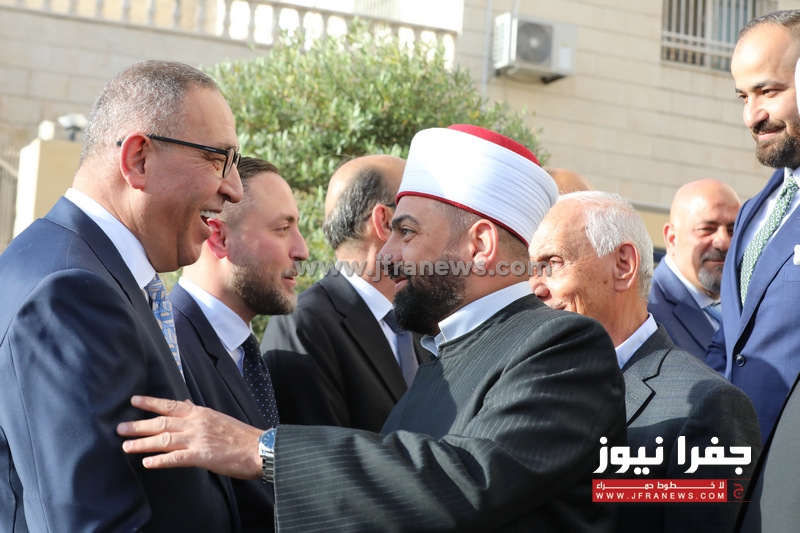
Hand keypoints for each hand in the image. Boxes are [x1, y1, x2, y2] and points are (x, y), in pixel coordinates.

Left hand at [117, 395, 262, 479]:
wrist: (258, 447)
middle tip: (120, 428)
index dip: (151, 403)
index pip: (171, 405)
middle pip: (162, 422)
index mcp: (200, 412)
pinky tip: (147, 463)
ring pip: (165, 439)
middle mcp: (196, 423)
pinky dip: (161, 460)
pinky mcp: (202, 456)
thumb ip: (198, 412)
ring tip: (126, 447)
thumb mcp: (217, 417)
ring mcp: (198, 439)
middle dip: (139, 425)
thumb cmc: (240, 435)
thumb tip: (183, 402)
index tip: (134, 400)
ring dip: (143, 443)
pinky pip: (176, 458)